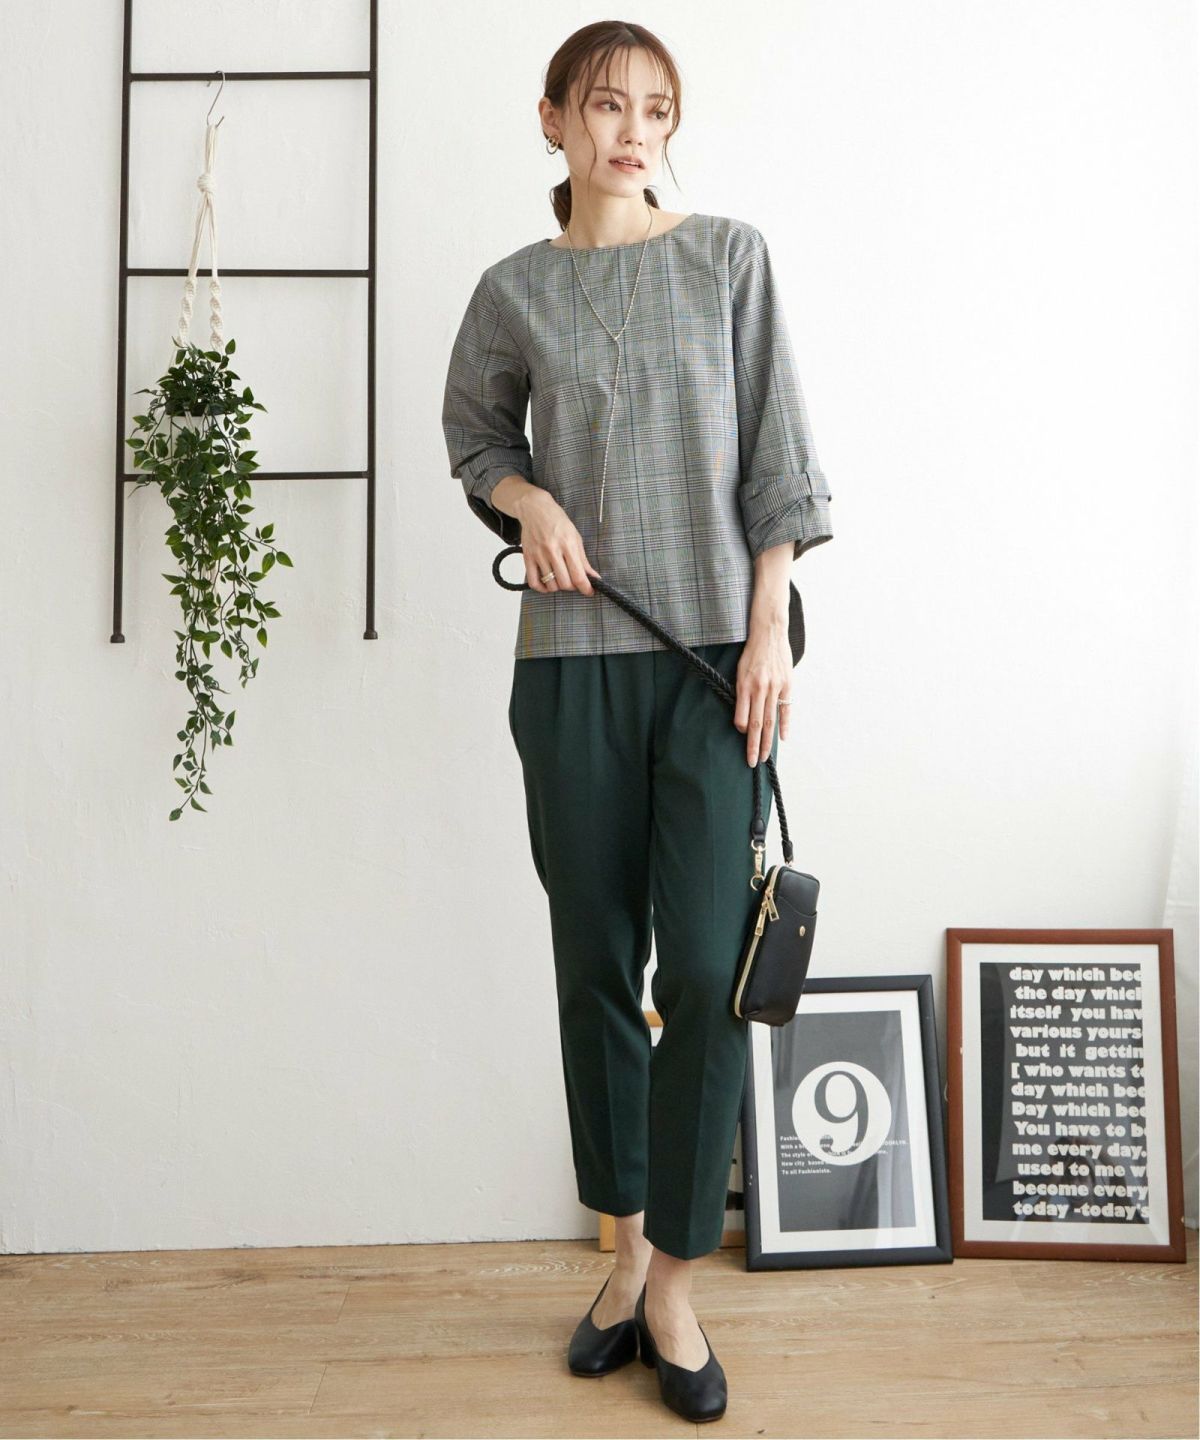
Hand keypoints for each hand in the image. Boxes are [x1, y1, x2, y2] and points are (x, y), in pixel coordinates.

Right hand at [513, 488, 600, 595]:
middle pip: (565, 583)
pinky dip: (542, 588)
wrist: (535, 509)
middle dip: (572, 586)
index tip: (589, 591)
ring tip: (560, 578)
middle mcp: (553, 551)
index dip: (586, 588)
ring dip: (558, 586)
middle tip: (573, 581)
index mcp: (568, 545)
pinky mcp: (528, 558)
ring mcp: (539, 555)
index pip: (578, 575)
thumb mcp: (575, 537)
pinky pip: (533, 582)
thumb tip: (593, 577)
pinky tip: (547, 584)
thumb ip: (583, 560)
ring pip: (550, 584)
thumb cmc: (557, 521)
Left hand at [734, 619, 792, 765]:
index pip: (743, 717)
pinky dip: (784, 725)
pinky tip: (782, 739)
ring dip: (767, 741)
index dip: (743, 734)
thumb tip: (743, 720)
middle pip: (757, 724)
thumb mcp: (739, 670)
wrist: (769, 632)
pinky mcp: (787, 685)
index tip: (743, 746)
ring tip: (765, 756)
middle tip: (752, 762)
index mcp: (745, 685)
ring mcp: (775, 687)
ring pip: (770, 720)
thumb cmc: (751, 653)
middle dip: (754, 746)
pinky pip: (785, 709)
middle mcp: (760, 689)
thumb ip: (741, 694)